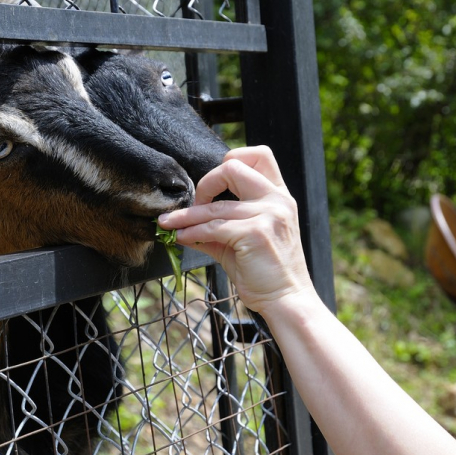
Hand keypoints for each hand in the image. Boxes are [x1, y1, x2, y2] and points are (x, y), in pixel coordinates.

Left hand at [157, 146, 314, 312]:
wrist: (286, 300)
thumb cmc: (266, 272)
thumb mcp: (242, 240)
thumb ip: (217, 226)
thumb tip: (182, 223)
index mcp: (278, 195)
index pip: (259, 155)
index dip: (230, 162)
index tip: (213, 187)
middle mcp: (277, 199)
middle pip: (233, 166)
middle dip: (206, 183)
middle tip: (195, 203)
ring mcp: (269, 214)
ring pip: (215, 206)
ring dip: (186, 216)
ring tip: (169, 225)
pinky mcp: (256, 232)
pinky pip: (213, 227)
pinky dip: (192, 232)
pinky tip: (182, 238)